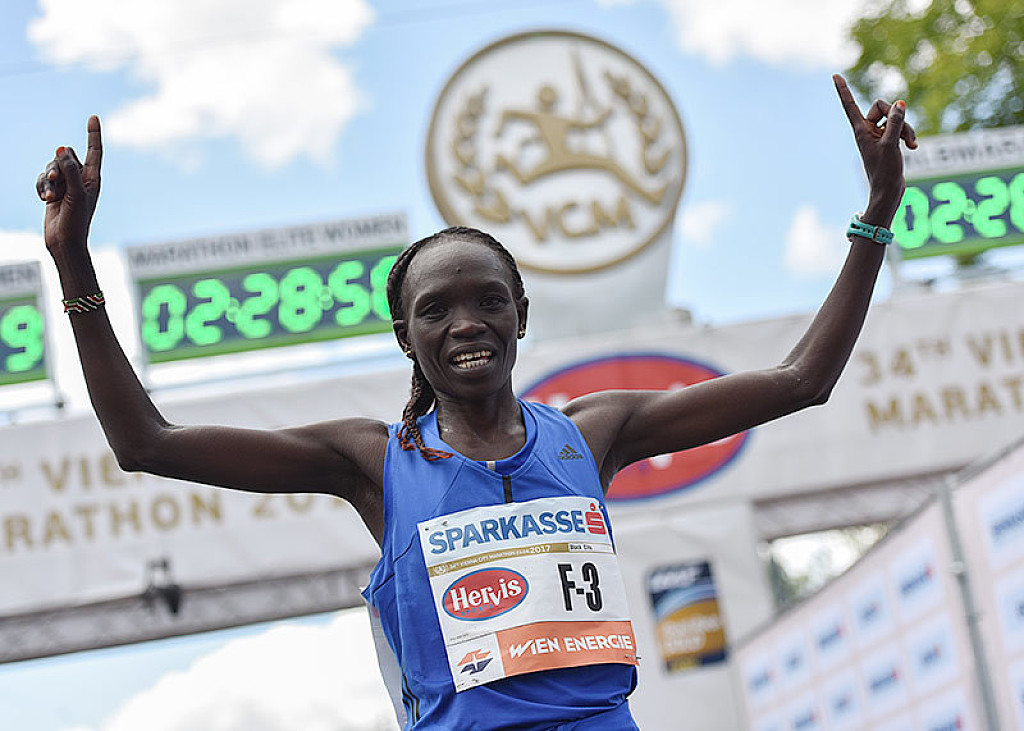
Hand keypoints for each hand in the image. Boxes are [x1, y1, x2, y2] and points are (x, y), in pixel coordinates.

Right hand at [35, 115, 102, 255]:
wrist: (65, 241)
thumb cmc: (77, 220)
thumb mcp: (76, 193)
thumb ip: (70, 170)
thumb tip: (62, 149)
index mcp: (93, 178)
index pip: (94, 152)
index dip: (93, 134)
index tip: (93, 117)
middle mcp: (80, 179)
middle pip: (66, 156)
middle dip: (57, 166)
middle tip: (56, 181)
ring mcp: (66, 184)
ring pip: (51, 167)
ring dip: (48, 180)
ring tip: (50, 196)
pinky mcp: (53, 191)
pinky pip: (42, 178)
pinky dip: (41, 186)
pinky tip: (43, 199)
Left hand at [833, 74, 915, 223]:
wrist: (888, 191)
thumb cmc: (884, 172)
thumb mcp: (891, 145)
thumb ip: (895, 123)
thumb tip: (899, 103)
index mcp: (860, 130)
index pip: (850, 105)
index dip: (843, 90)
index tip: (834, 75)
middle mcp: (867, 130)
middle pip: (883, 106)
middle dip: (897, 116)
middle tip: (901, 135)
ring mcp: (879, 135)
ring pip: (895, 117)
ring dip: (906, 128)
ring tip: (910, 144)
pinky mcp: (889, 140)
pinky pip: (901, 127)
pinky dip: (909, 135)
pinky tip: (913, 147)